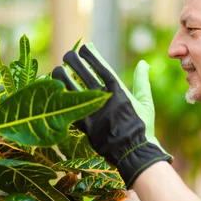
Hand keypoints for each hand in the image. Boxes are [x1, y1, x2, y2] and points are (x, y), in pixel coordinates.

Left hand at [52, 43, 171, 186]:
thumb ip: (142, 81)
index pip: (97, 63)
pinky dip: (58, 97)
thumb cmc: (142, 127)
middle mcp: (101, 96)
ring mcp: (90, 110)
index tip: (84, 49)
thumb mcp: (146, 102)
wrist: (134, 152)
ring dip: (60, 74)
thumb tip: (144, 63)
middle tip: (68, 56)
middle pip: (80, 70)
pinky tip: (54, 91)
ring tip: (58, 69)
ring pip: (68, 85)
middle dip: (71, 59)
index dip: (88, 52)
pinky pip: (66, 107)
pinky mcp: (82, 124)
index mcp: (117, 88)